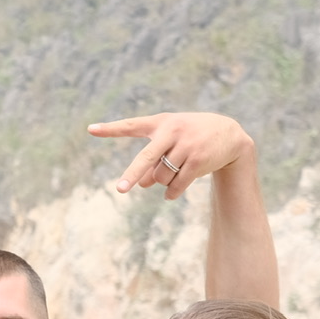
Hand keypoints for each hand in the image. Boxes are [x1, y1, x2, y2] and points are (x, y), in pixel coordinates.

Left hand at [88, 112, 255, 201]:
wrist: (229, 134)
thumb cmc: (191, 137)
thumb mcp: (171, 142)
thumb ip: (153, 160)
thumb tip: (141, 184)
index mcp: (161, 123)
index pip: (131, 125)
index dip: (111, 129)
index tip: (90, 129)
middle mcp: (172, 131)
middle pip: (146, 158)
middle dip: (133, 174)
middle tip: (121, 189)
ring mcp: (186, 146)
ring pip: (162, 176)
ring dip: (162, 182)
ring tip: (173, 173)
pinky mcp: (198, 160)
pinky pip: (177, 184)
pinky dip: (171, 193)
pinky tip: (169, 195)